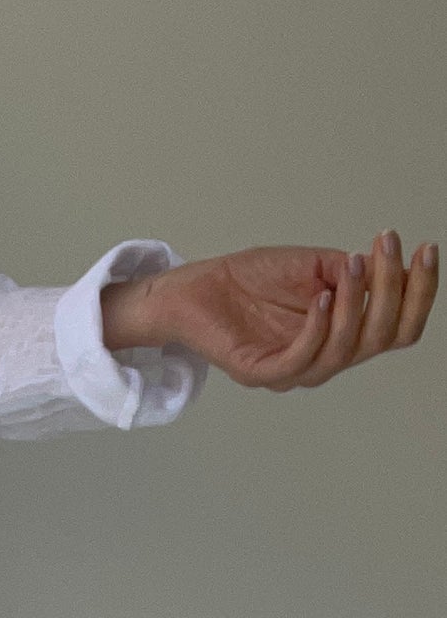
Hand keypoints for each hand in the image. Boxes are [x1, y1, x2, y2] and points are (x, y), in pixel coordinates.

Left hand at [104, 233, 436, 390]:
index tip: (426, 248)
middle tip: (387, 246)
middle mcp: (323, 358)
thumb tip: (387, 269)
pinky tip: (322, 297)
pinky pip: (300, 359)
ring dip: (357, 303)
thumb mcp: (314, 267)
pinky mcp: (260, 371)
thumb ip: (351, 273)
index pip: (399, 328)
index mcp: (342, 336)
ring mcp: (292, 369)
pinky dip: (318, 328)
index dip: (420, 293)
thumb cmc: (250, 281)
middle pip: (381, 338)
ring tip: (353, 265)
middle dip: (394, 289)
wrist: (195, 288)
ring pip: (345, 350)